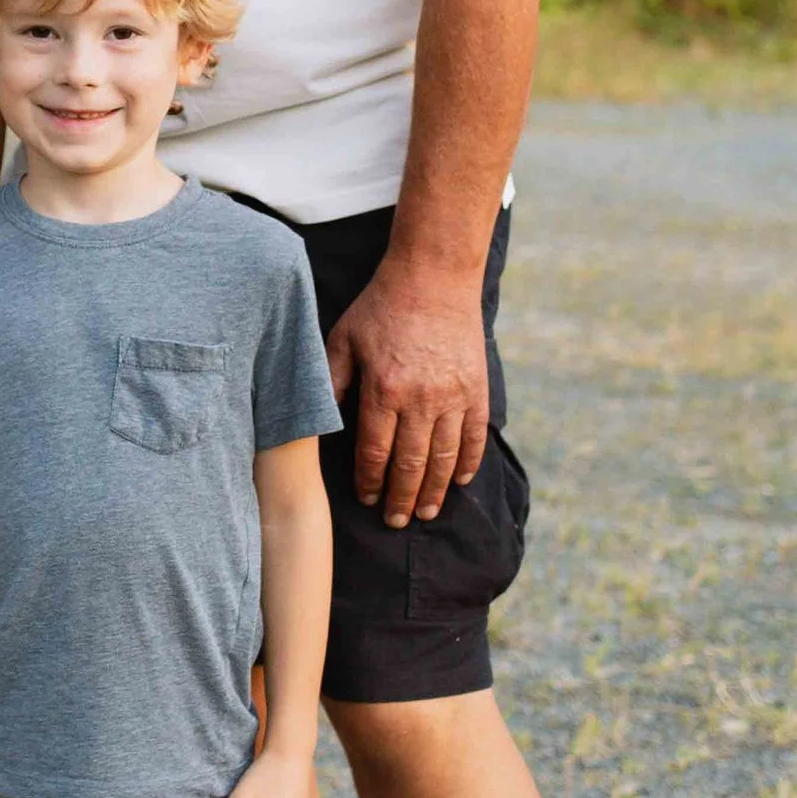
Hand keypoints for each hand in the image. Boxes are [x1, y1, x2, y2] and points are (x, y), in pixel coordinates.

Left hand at [325, 253, 488, 528]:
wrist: (434, 276)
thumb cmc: (380, 308)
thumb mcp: (342, 340)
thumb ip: (330, 383)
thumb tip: (320, 424)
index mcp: (383, 390)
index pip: (374, 452)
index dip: (369, 482)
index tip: (366, 500)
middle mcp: (421, 399)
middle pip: (410, 465)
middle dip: (401, 499)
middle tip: (396, 521)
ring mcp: (453, 395)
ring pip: (444, 458)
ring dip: (434, 491)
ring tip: (425, 512)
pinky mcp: (476, 389)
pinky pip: (474, 436)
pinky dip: (467, 463)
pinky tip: (458, 482)